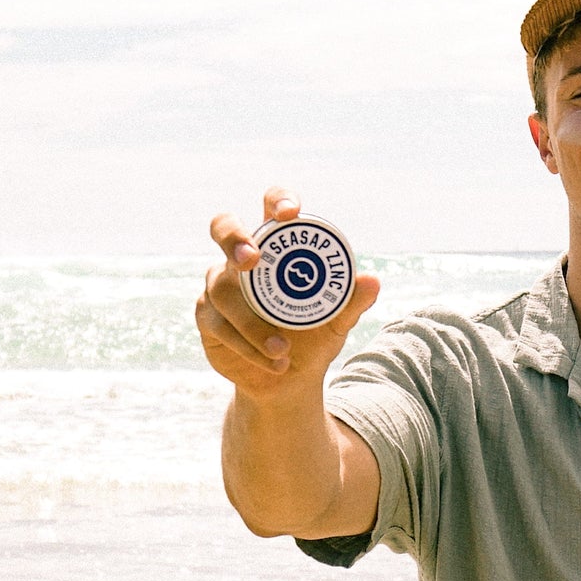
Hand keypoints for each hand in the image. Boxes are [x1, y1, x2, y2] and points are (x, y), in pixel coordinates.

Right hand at [196, 187, 379, 400]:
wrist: (290, 381)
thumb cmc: (314, 339)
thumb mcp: (337, 322)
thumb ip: (352, 302)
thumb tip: (373, 281)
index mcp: (278, 247)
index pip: (272, 206)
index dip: (278, 200)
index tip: (290, 213)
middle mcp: (242, 259)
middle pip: (223, 226)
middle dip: (233, 238)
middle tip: (252, 260)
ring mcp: (219, 285)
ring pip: (223, 290)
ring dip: (252, 323)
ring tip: (283, 349)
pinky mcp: (207, 316)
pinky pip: (220, 324)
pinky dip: (247, 344)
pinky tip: (272, 361)